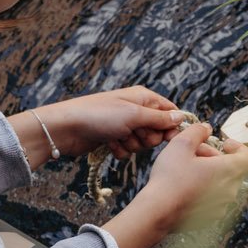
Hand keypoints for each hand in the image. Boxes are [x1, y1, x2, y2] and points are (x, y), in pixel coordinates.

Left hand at [37, 86, 186, 158]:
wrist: (66, 128)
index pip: (170, 112)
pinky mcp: (114, 138)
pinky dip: (121, 150)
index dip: (172, 127)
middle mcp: (136, 110)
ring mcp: (124, 125)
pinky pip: (128, 149)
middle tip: (135, 133)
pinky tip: (109, 144)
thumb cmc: (99, 115)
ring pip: (143, 142)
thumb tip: (182, 117)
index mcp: (143, 98)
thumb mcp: (134, 115)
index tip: (168, 137)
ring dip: (133, 144)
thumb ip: (160, 118)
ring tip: (118, 138)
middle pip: (158, 130)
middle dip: (148, 137)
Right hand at [139, 124, 247, 225]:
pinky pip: (214, 198)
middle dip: (216, 156)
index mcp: (229, 171)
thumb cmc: (170, 178)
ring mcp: (222, 205)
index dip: (239, 148)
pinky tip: (187, 186)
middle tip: (194, 152)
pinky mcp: (211, 217)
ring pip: (223, 183)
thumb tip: (206, 128)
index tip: (223, 144)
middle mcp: (230, 190)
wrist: (157, 211)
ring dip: (210, 172)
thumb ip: (197, 131)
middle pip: (232, 168)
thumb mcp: (181, 144)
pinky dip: (206, 189)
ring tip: (188, 168)